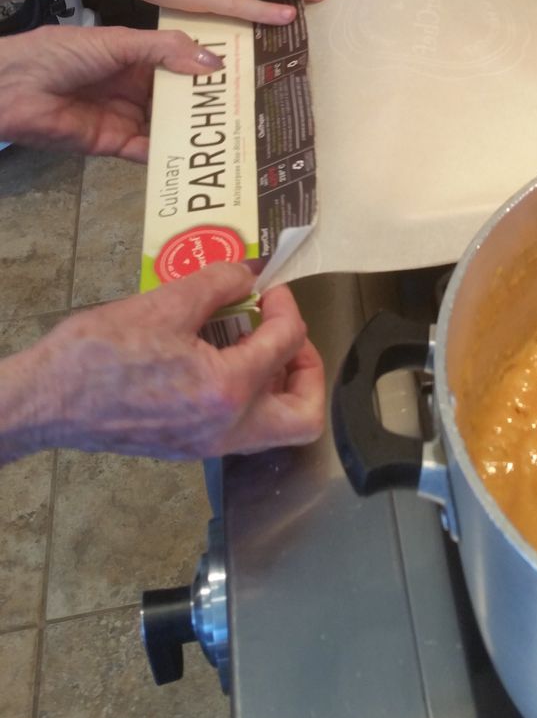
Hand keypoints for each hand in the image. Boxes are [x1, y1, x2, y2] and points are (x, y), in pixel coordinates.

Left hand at [0, 24, 222, 159]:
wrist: (14, 87)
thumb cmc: (58, 53)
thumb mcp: (118, 41)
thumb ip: (166, 50)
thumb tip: (212, 63)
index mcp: (134, 56)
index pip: (179, 64)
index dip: (204, 69)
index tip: (237, 74)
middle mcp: (133, 86)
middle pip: (177, 97)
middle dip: (204, 103)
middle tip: (240, 108)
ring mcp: (124, 116)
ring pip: (166, 125)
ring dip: (191, 130)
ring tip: (226, 134)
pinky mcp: (113, 144)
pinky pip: (147, 152)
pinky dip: (168, 154)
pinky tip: (193, 154)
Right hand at [4, 264, 324, 460]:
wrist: (47, 399)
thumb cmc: (98, 354)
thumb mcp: (165, 303)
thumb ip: (219, 283)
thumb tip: (248, 273)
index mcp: (227, 390)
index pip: (288, 343)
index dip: (287, 307)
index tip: (271, 289)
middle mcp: (226, 428)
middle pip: (303, 414)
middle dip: (308, 369)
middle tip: (288, 334)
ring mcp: (207, 444)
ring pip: (274, 426)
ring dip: (277, 381)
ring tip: (252, 339)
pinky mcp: (188, 445)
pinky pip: (240, 426)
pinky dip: (246, 392)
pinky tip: (219, 355)